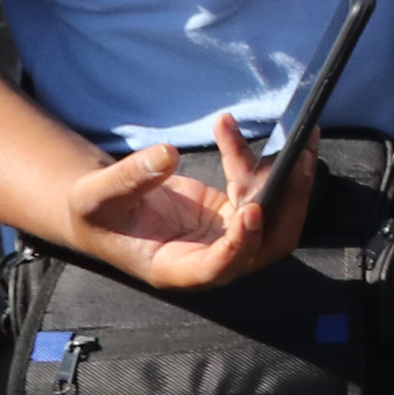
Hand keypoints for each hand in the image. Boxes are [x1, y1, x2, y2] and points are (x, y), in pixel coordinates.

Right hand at [62, 108, 314, 290]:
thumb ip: (129, 179)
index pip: (219, 267)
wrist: (102, 207)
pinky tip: (227, 126)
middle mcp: (209, 258)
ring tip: (285, 131)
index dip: (240, 245)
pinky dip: (252, 159)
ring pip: (274, 214)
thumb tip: (168, 154)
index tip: (251, 211)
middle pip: (267, 245)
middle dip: (290, 203)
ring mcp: (226, 237)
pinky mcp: (232, 214)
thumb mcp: (97, 195)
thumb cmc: (95, 211)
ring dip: (286, 174)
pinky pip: (257, 189)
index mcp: (176, 267)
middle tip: (298, 158)